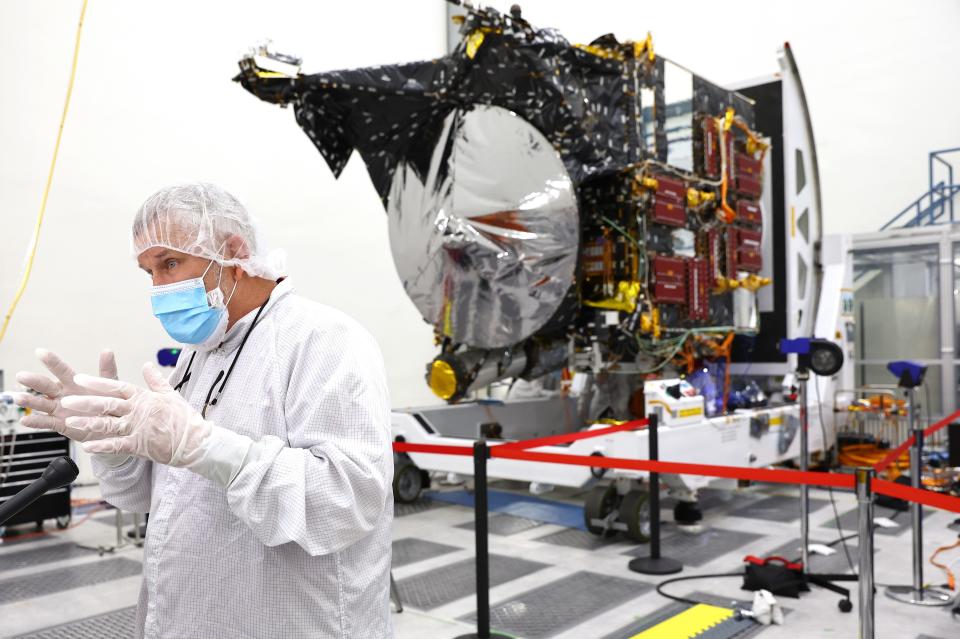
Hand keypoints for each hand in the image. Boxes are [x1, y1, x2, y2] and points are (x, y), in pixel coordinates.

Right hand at [14, 348, 121, 441]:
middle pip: (46, 385)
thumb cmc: (110, 404)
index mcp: (74, 382)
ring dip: (29, 401)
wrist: (113, 426)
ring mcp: (59, 409)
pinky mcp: (60, 424)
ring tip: (18, 398)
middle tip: (21, 376)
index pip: (61, 370)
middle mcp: (63, 394)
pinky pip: (46, 423)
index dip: (51, 361)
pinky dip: (35, 422)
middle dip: (33, 381)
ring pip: (41, 403)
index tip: (40, 352)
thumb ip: (107, 370)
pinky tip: (25, 420)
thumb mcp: (111, 386)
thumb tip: (108, 350)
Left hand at [63, 362, 212, 466]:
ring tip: (70, 422)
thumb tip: (147, 365)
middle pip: (107, 404)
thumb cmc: (185, 419)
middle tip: (67, 400)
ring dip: (88, 423)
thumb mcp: (171, 394)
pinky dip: (102, 446)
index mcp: (144, 397)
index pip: (117, 386)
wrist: (196, 441)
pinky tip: (87, 446)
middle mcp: (138, 411)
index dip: (97, 383)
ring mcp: (138, 428)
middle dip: (85, 402)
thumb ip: (156, 380)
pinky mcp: (139, 445)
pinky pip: (117, 445)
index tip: (80, 378)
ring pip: (108, 424)